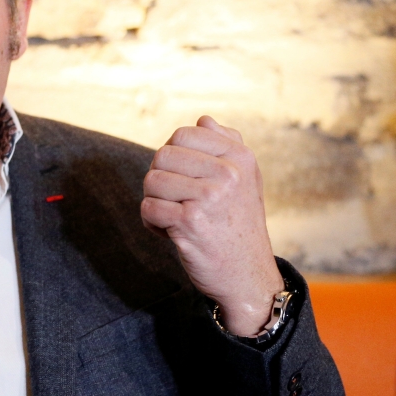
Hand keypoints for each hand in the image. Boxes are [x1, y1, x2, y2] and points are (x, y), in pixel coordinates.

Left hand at [141, 116, 283, 336]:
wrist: (248, 276)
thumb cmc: (238, 224)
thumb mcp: (245, 180)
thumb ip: (226, 145)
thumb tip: (203, 119)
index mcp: (240, 157)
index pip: (182, 134)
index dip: (175, 158)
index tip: (188, 180)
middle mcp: (229, 173)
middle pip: (162, 156)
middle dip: (161, 180)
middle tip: (179, 202)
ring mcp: (210, 196)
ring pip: (151, 181)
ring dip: (156, 202)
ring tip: (177, 217)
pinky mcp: (190, 221)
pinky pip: (148, 208)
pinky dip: (152, 223)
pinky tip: (172, 233)